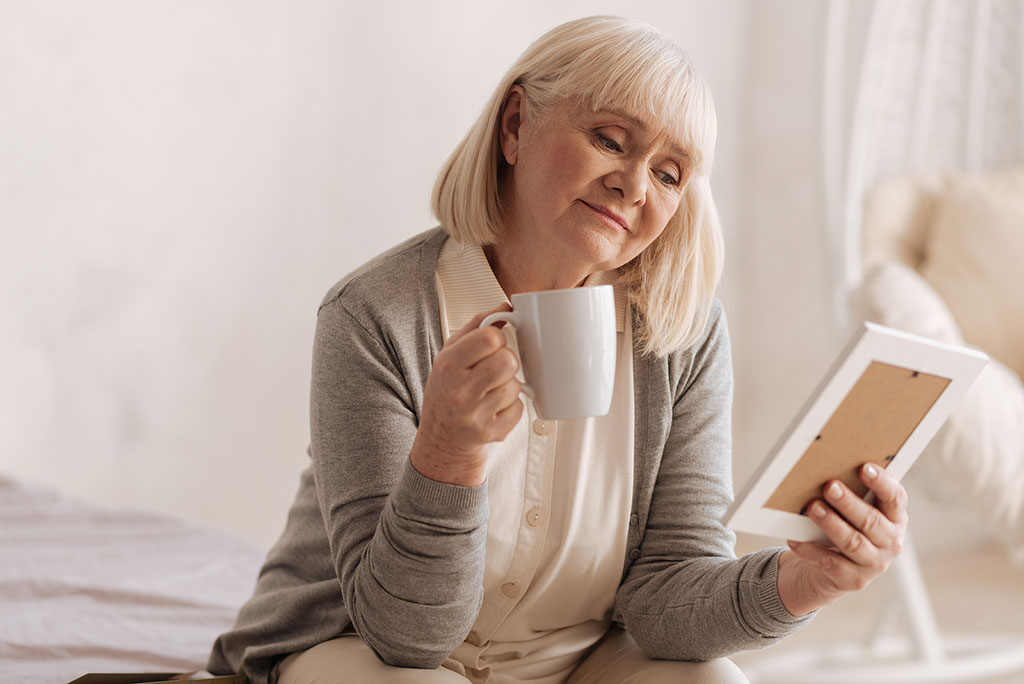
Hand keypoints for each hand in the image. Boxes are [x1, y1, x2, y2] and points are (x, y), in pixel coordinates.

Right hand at [409, 304, 523, 486]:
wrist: (441, 436)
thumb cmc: (448, 389)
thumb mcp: (451, 353)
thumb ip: (478, 326)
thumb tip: (507, 306)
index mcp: (448, 365)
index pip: (490, 337)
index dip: (497, 339)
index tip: (490, 347)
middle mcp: (460, 391)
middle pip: (508, 361)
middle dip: (506, 362)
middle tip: (493, 370)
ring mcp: (475, 415)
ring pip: (515, 385)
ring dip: (508, 385)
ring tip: (491, 391)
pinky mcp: (491, 432)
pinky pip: (519, 409)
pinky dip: (511, 407)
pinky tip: (494, 408)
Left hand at [776, 463, 908, 615]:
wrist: (833, 571)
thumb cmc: (845, 528)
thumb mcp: (854, 512)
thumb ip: (852, 493)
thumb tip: (826, 469)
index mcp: (895, 519)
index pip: (895, 498)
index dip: (882, 483)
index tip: (864, 467)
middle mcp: (891, 543)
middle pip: (871, 521)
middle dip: (849, 503)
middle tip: (830, 486)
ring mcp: (874, 564)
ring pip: (852, 542)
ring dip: (831, 524)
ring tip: (813, 508)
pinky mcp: (853, 580)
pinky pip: (830, 563)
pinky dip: (810, 550)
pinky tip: (795, 539)